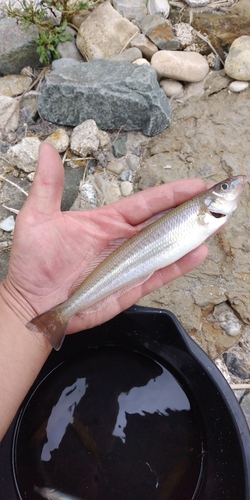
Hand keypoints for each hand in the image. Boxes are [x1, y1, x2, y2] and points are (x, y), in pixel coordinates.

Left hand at [1, 143, 207, 334]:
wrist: (32, 303)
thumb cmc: (33, 262)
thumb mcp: (37, 218)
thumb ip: (48, 185)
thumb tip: (46, 147)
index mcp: (107, 221)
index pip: (147, 203)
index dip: (172, 193)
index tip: (197, 183)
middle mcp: (123, 240)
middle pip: (164, 222)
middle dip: (191, 211)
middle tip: (218, 200)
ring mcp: (129, 264)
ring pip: (167, 247)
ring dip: (191, 236)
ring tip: (217, 224)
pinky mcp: (131, 287)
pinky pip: (160, 274)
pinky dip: (179, 265)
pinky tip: (197, 253)